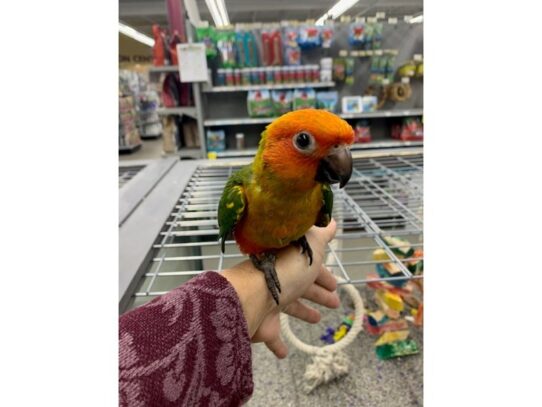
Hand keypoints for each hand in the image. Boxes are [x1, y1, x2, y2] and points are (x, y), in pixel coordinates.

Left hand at [221, 219, 339, 357]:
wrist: (255, 294)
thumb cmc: (285, 269)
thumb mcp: (310, 244)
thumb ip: (321, 235)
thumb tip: (331, 222)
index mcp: (290, 263)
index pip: (309, 268)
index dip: (322, 274)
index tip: (335, 283)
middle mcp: (278, 281)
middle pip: (301, 287)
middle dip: (318, 293)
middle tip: (334, 302)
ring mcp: (268, 303)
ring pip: (289, 308)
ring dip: (304, 313)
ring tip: (318, 319)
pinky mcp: (263, 325)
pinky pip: (272, 336)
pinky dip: (278, 344)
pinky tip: (285, 353)